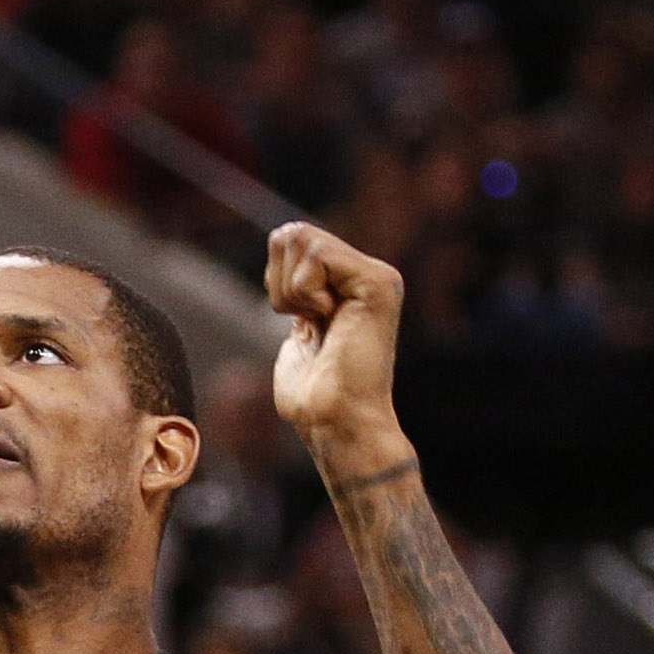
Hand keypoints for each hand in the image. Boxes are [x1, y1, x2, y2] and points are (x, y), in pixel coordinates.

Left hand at [267, 220, 407, 458]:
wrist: (334, 421)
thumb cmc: (312, 392)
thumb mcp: (300, 327)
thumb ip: (299, 291)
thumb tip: (285, 253)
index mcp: (351, 282)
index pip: (290, 240)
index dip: (275, 279)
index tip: (301, 320)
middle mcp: (369, 273)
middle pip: (292, 232)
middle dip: (278, 279)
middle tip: (307, 320)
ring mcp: (377, 276)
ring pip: (300, 237)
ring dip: (290, 289)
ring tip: (319, 323)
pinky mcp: (378, 282)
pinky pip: (316, 254)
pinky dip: (303, 291)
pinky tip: (328, 320)